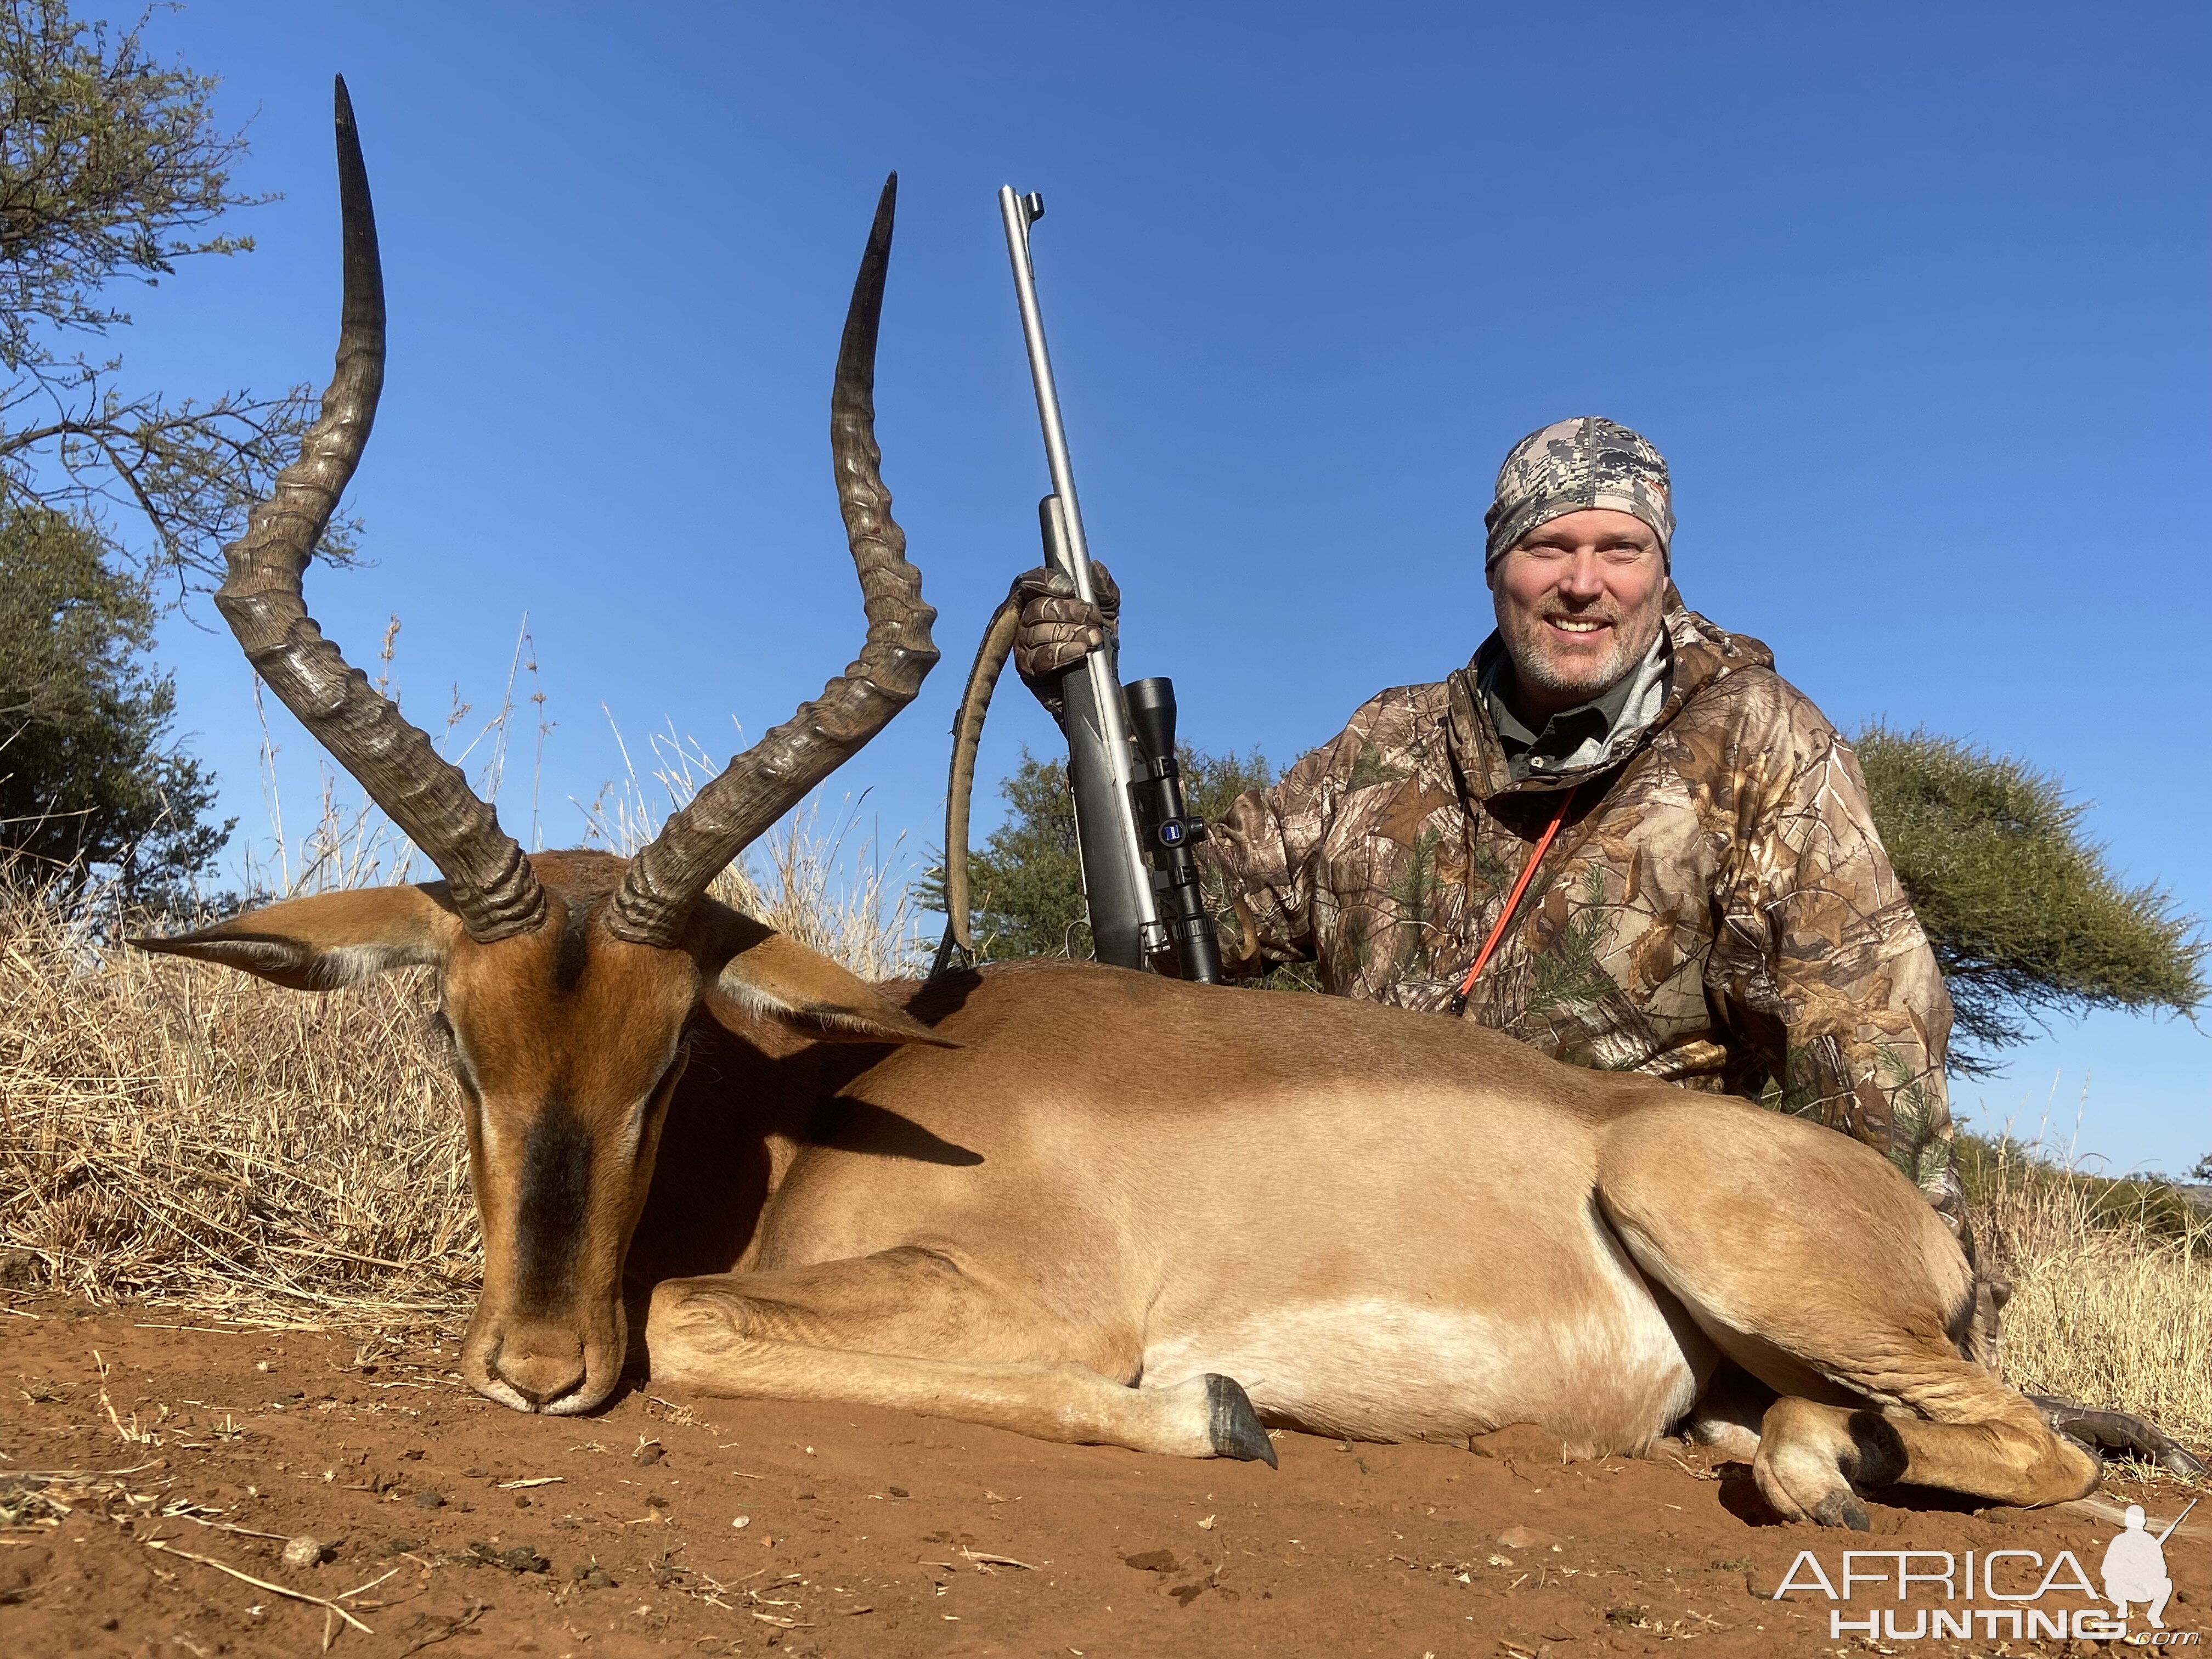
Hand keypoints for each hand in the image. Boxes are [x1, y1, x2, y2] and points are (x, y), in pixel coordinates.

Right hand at [1011, 561, 1119, 714]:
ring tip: (1093, 639)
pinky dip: (1062, 653)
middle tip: (1092, 618)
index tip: (1069, 588)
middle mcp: (1026, 622)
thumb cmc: (1097, 645)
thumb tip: (1095, 567)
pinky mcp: (1028, 671)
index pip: (1029, 583)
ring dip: (1070, 633)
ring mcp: (1023, 647)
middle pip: (1036, 608)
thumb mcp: (1108, 614)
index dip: (1044, 581)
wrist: (1100, 684)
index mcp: (1041, 603)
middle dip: (1068, 611)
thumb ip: (1103, 590)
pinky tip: (1080, 652)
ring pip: (1037, 633)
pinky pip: (1039, 658)